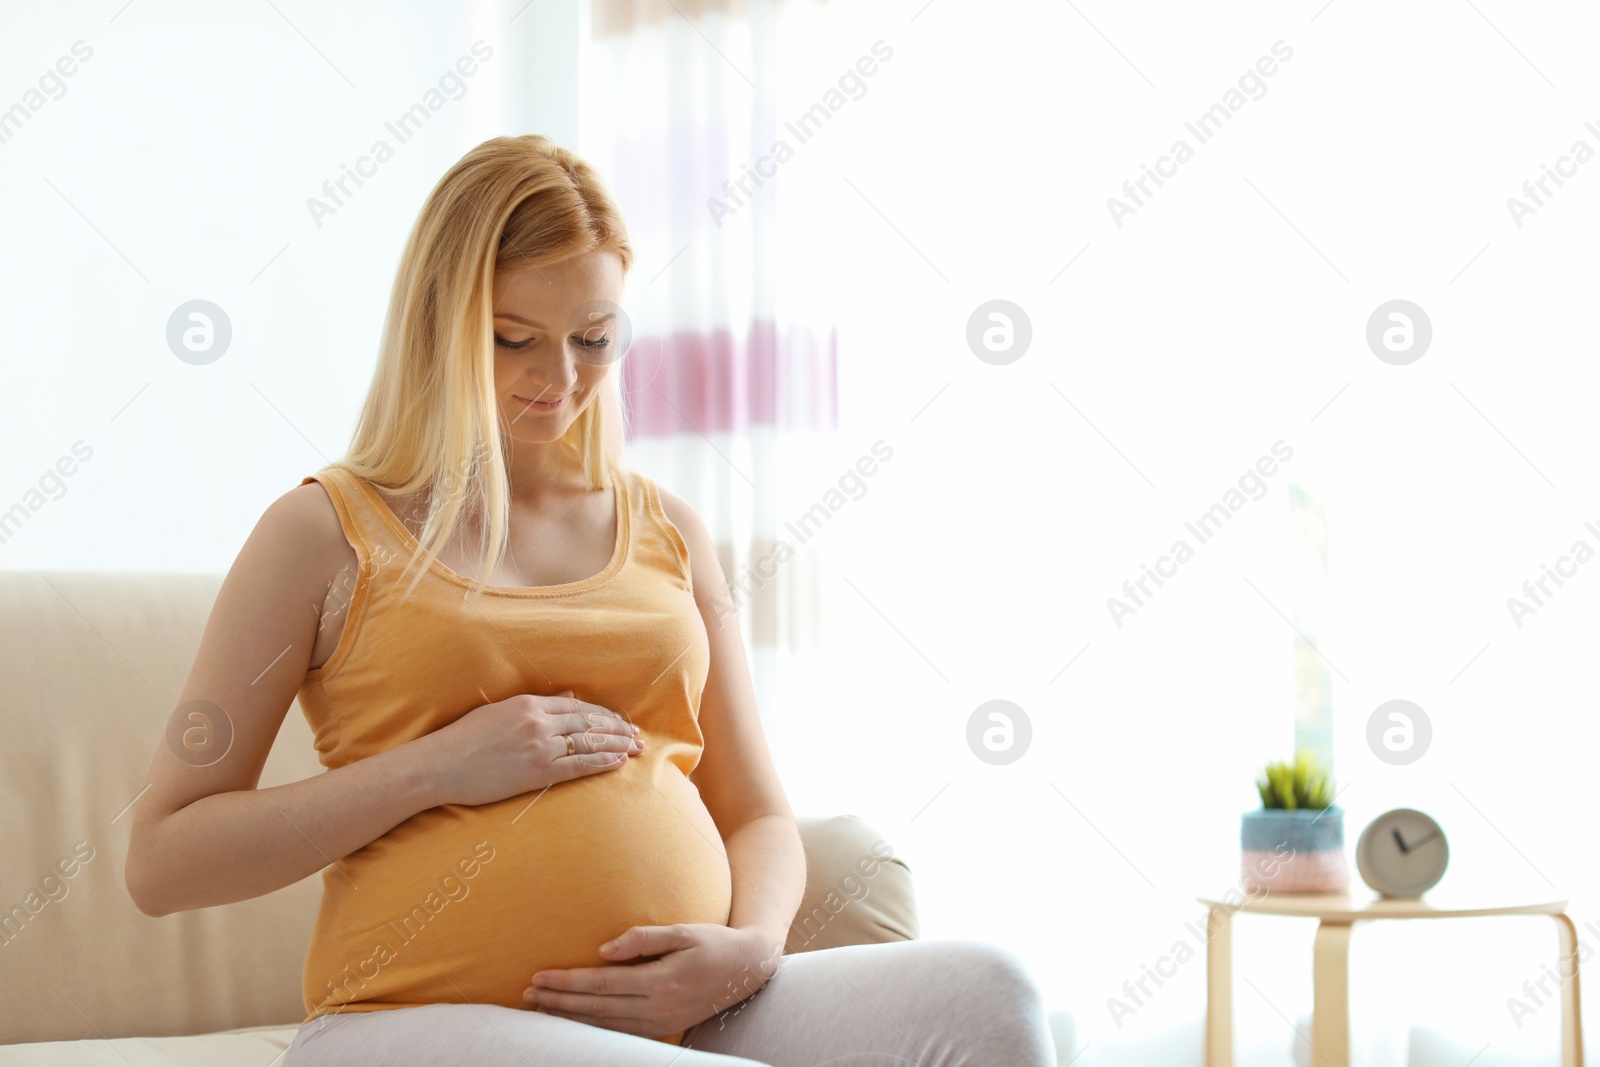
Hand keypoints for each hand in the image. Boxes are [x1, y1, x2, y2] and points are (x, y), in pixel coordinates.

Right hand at [418, 690, 642, 806]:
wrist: (439, 766)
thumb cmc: (463, 739)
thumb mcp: (499, 711)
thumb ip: (537, 705)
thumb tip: (570, 697)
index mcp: (528, 703)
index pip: (577, 707)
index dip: (602, 714)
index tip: (619, 720)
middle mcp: (538, 722)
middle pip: (589, 723)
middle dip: (617, 729)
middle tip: (637, 735)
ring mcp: (539, 747)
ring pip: (589, 743)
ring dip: (616, 745)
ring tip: (635, 749)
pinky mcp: (537, 772)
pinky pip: (578, 766)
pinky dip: (601, 763)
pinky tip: (618, 762)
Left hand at [523, 924, 780, 1037]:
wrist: (748, 970)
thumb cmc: (714, 943)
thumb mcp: (683, 931)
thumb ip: (643, 939)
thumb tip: (603, 950)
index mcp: (661, 982)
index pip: (601, 984)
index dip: (568, 982)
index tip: (539, 976)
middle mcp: (658, 1008)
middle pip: (596, 1008)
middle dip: (559, 1001)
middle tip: (527, 994)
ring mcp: (662, 1023)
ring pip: (604, 1026)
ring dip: (570, 1017)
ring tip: (541, 1008)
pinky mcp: (665, 1029)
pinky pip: (620, 1032)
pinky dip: (592, 1028)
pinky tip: (574, 1021)